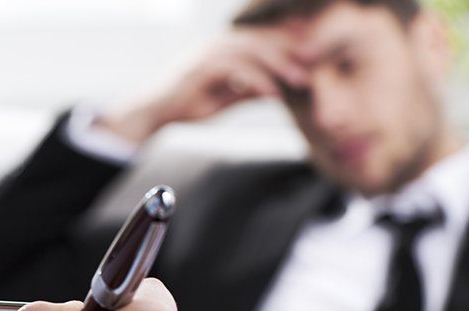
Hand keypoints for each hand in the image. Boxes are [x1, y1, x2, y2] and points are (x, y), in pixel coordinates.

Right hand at [96, 28, 309, 144]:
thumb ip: (246, 90)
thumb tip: (273, 90)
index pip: (260, 40)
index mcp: (222, 47)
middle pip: (261, 41)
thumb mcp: (223, 98)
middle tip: (316, 64)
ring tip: (300, 81)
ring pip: (253, 52)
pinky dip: (258, 81)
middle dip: (290, 52)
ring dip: (280, 66)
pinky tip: (274, 94)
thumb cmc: (185, 106)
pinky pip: (238, 70)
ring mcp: (209, 53)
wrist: (153, 113)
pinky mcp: (202, 68)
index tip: (312, 56)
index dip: (287, 46)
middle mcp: (217, 44)